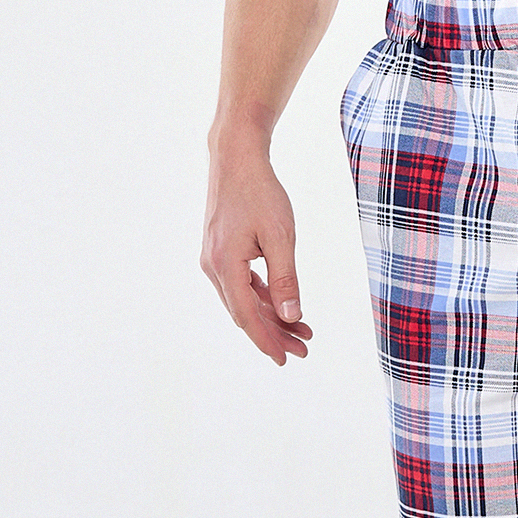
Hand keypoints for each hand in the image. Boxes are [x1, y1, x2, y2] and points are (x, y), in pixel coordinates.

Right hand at [201, 144, 313, 364]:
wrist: (236, 158)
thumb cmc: (261, 192)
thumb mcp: (280, 237)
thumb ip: (286, 279)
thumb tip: (292, 317)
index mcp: (225, 266)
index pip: (247, 317)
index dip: (267, 341)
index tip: (287, 360)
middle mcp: (214, 267)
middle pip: (245, 312)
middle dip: (275, 333)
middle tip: (304, 349)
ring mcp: (215, 259)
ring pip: (244, 299)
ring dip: (271, 316)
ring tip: (302, 330)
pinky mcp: (222, 251)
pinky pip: (242, 283)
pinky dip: (263, 296)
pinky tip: (283, 306)